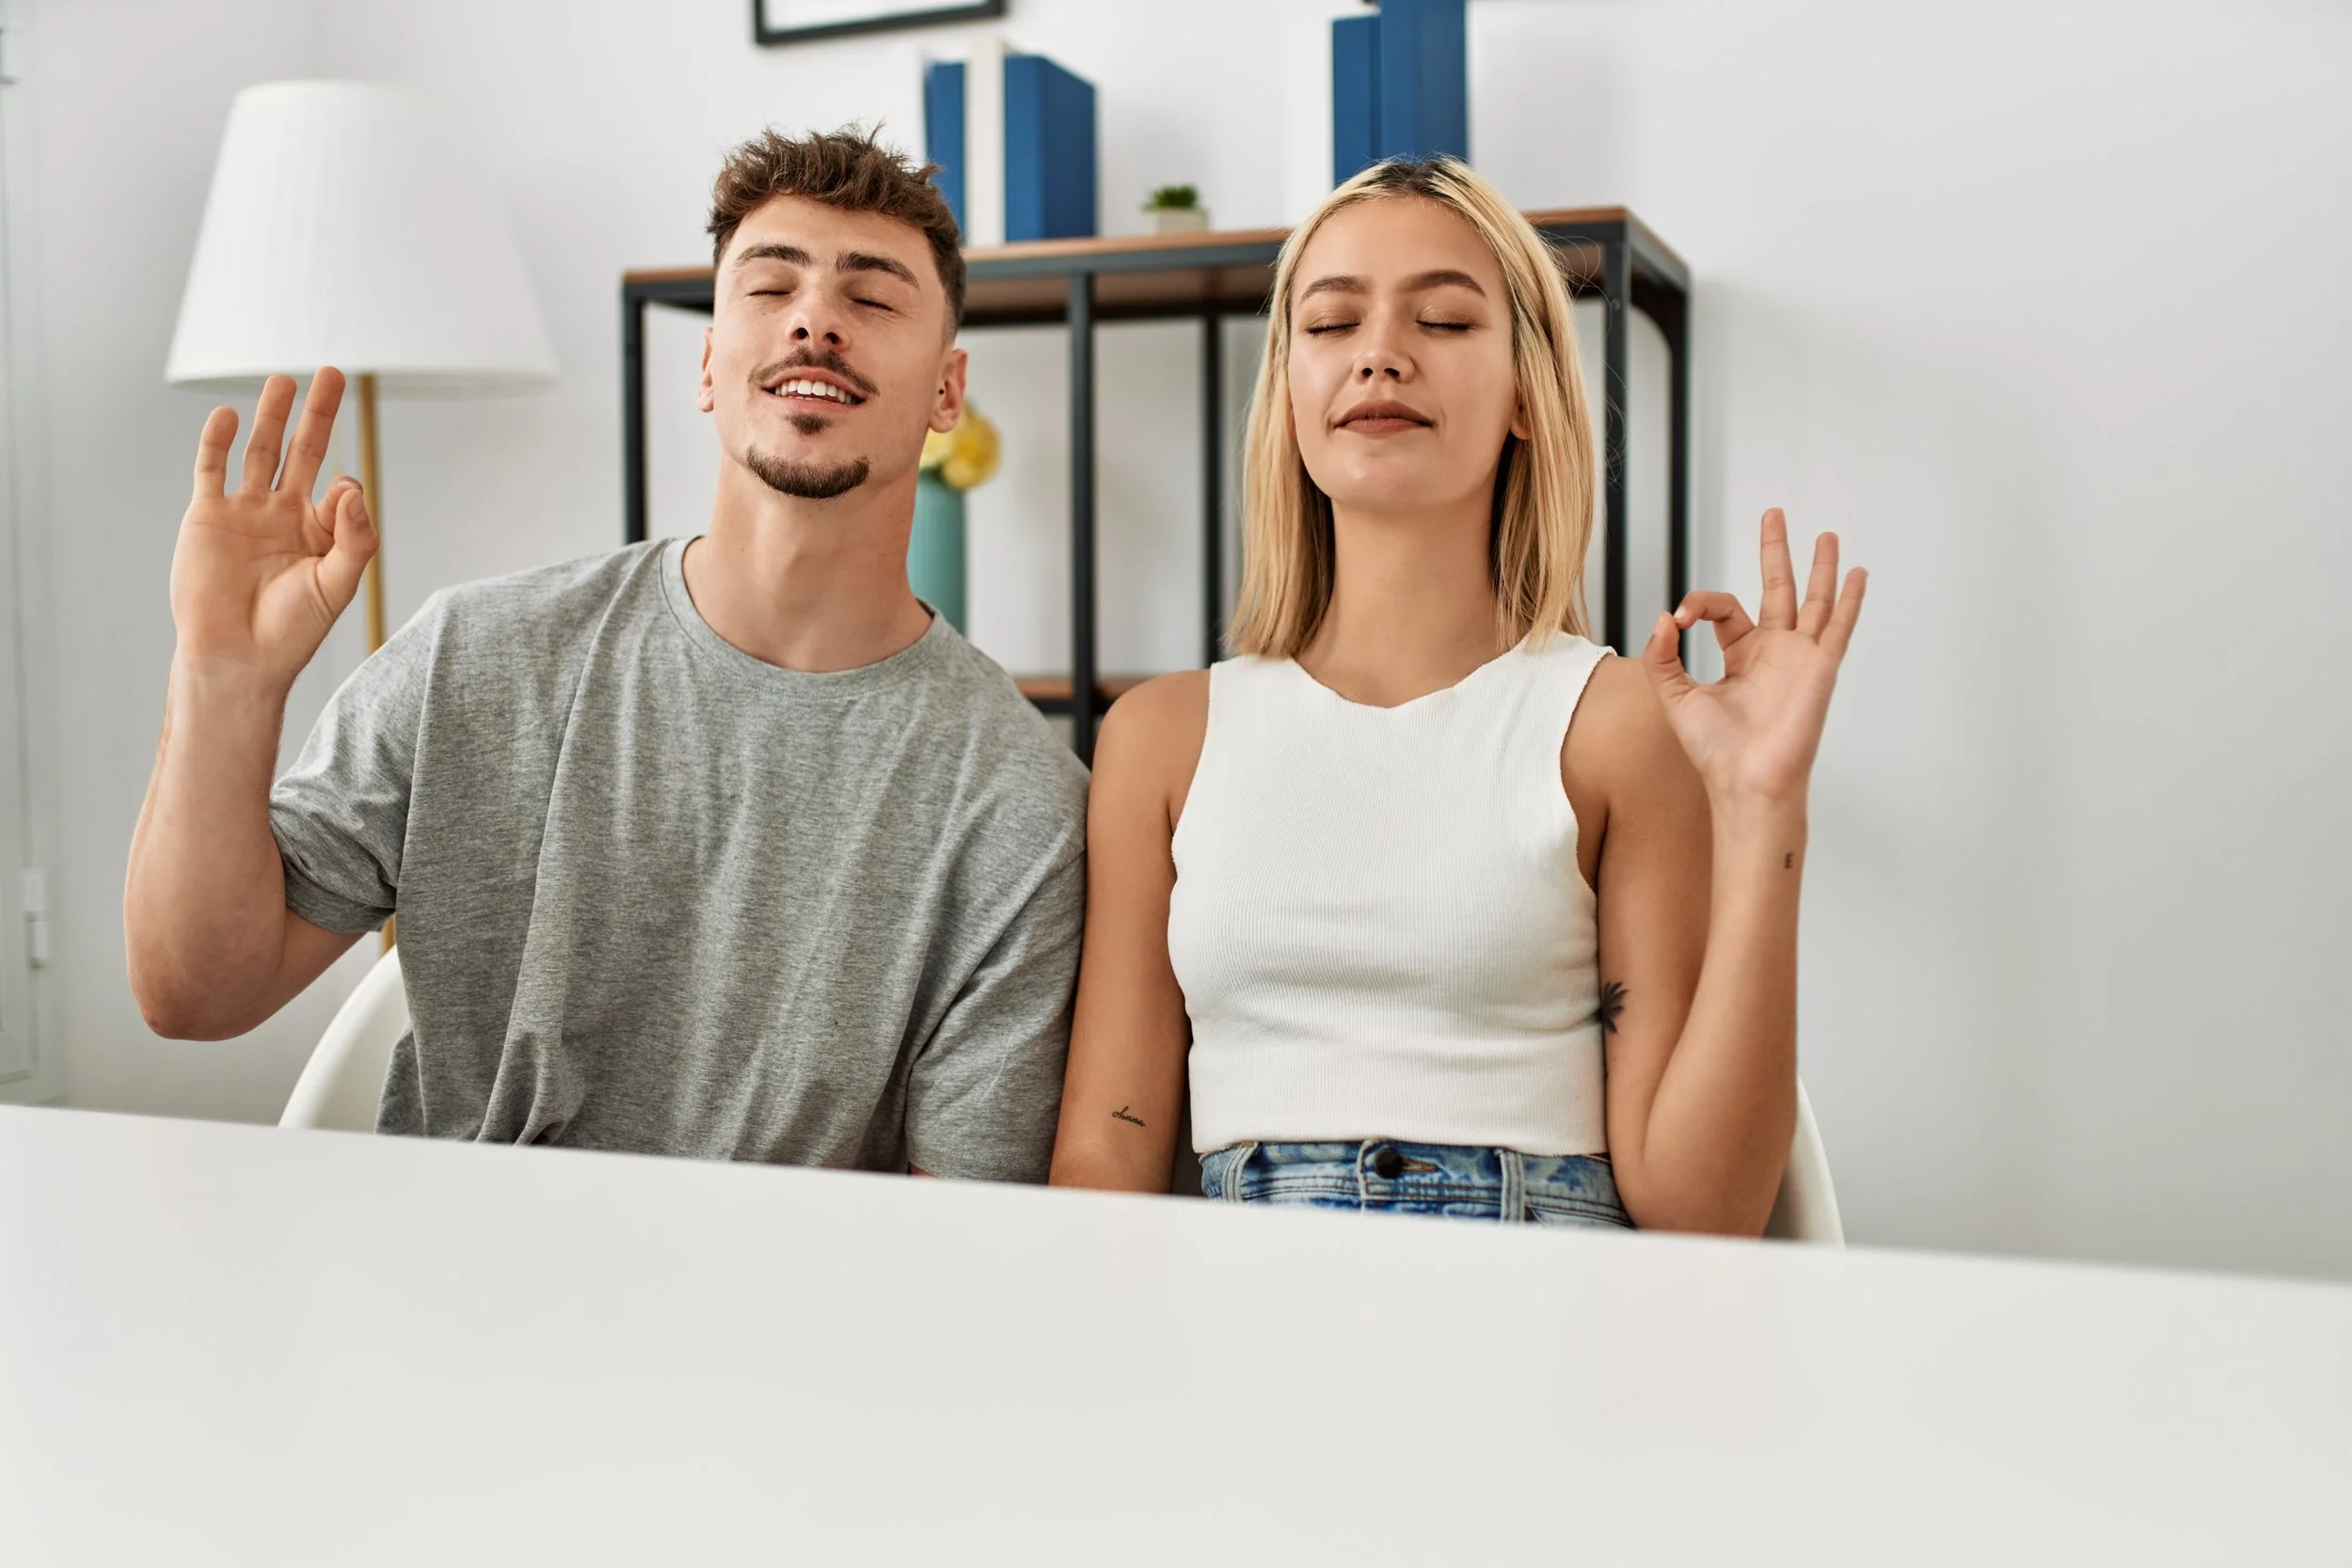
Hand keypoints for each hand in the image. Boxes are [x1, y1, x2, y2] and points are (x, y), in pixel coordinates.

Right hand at [171, 369, 376, 687]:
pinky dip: (217, 441)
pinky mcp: (208, 516)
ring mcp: (245, 512)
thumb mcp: (338, 584)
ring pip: (261, 451)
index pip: (341, 489)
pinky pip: (212, 469)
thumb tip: (351, 483)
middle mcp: (284, 515)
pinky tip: (229, 414)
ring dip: (273, 415)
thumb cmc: (292, 629)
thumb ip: (355, 537)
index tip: (338, 501)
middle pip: (304, 451)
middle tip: (331, 374)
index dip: (345, 488)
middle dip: (318, 414)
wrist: (238, 656)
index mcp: (321, 531)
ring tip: (285, 379)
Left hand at [1640, 508, 1865, 806]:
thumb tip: (1663, 617)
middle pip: (1776, 587)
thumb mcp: (1675, 696)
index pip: (1723, 607)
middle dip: (1775, 550)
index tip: (1679, 619)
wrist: (1746, 780)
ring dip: (1819, 566)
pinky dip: (1849, 599)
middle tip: (1774, 514)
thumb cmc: (1714, 751)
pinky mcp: (1820, 666)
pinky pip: (1839, 626)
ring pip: (1813, 599)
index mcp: (1741, 655)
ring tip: (1825, 535)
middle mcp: (1773, 651)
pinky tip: (1857, 573)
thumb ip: (1665, 656)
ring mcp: (1799, 656)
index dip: (1698, 604)